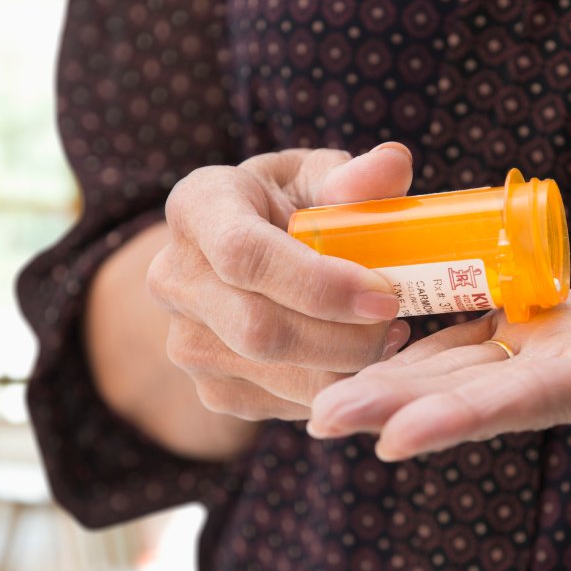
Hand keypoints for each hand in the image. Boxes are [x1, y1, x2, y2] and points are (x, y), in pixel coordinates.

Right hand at [146, 144, 414, 420]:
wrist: (237, 263)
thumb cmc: (289, 208)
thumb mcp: (317, 177)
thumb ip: (355, 177)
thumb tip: (394, 166)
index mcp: (197, 207)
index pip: (244, 255)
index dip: (319, 283)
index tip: (384, 296)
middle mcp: (174, 278)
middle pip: (259, 330)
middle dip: (344, 339)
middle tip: (396, 324)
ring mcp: (184, 341)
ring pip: (274, 376)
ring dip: (346, 367)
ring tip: (385, 338)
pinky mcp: (208, 388)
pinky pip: (279, 404)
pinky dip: (330, 388)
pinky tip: (352, 358)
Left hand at [308, 264, 570, 460]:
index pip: (525, 402)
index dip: (458, 418)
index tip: (392, 439)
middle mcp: (564, 379)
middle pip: (469, 397)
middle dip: (394, 409)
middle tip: (317, 420)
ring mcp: (549, 359)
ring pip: (458, 373)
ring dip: (390, 386)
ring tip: (317, 399)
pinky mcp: (544, 336)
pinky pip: (474, 344)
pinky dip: (421, 352)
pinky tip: (371, 354)